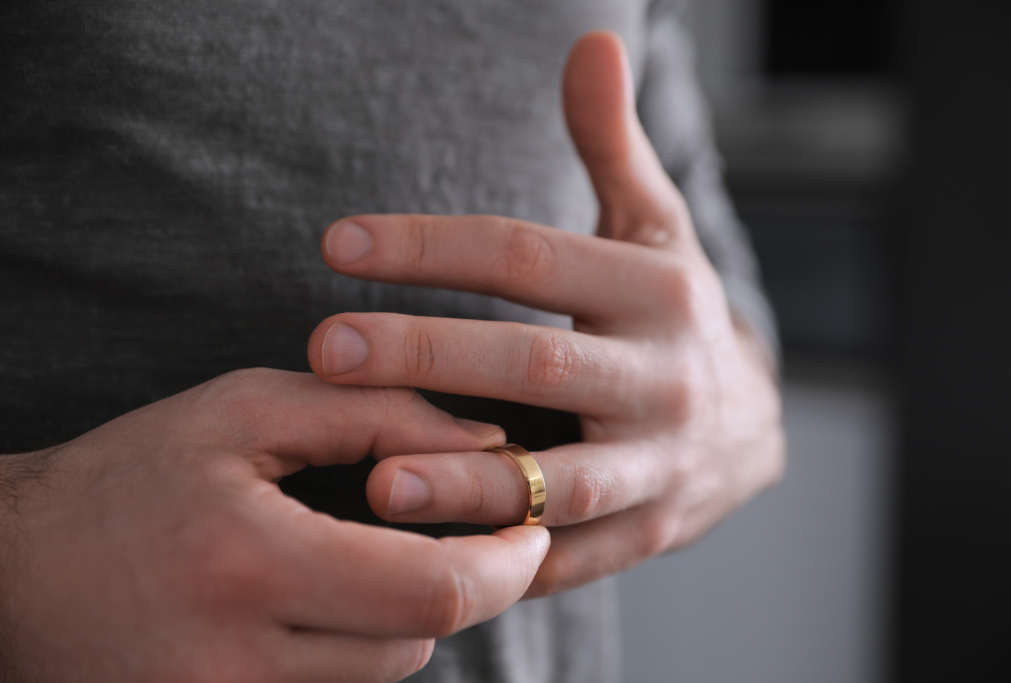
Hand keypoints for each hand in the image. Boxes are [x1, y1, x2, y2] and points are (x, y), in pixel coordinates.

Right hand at [0, 369, 548, 681]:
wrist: (16, 575)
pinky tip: (330, 600)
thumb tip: (487, 443)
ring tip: (372, 556)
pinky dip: (358, 648)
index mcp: (251, 561)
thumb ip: (374, 414)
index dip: (506, 564)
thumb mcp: (244, 411)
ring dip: (408, 614)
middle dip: (470, 585)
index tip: (528, 526)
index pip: (432, 591)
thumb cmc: (129, 477)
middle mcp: (239, 661)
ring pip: (385, 673)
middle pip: (421, 641)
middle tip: (482, 536)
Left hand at [306, 32, 783, 597]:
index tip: (337, 243)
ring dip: (467, 482)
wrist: (751, 427)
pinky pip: (574, 552)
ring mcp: (662, 464)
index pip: (529, 257)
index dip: (432, 247)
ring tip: (375, 481)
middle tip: (328, 349)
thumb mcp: (654, 229)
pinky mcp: (649, 533)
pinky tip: (432, 558)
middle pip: (535, 362)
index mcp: (657, 289)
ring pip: (561, 479)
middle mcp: (666, 376)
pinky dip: (509, 558)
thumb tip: (591, 39)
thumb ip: (612, 145)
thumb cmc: (672, 316)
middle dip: (428, 356)